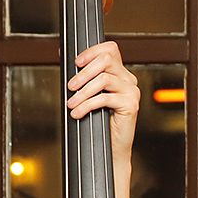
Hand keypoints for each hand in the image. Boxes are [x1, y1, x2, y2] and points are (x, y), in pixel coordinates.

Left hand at [69, 40, 139, 159]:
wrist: (112, 148)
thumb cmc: (100, 122)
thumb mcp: (90, 95)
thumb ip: (85, 78)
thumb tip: (66, 60)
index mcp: (120, 74)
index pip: (110, 50)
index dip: (92, 51)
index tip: (76, 62)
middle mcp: (128, 80)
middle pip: (106, 60)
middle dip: (83, 72)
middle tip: (71, 86)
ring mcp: (131, 91)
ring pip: (104, 79)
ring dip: (82, 92)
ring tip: (72, 103)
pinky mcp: (130, 105)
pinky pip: (105, 98)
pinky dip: (87, 105)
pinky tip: (78, 112)